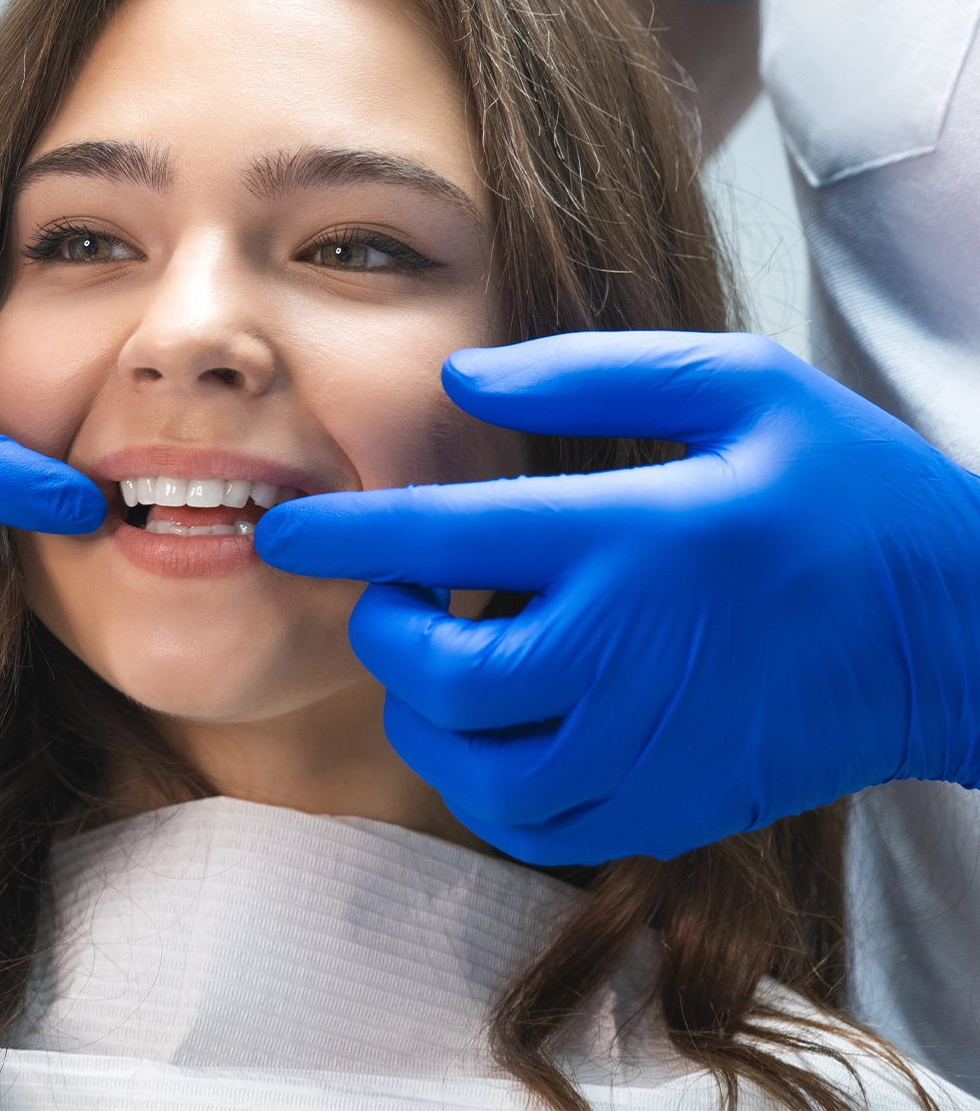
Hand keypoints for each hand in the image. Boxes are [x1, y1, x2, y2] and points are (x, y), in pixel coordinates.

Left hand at [255, 331, 979, 863]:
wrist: (961, 629)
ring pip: (470, 765)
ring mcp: (645, 746)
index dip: (345, 535)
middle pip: (440, 673)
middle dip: (384, 632)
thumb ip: (590, 371)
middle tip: (392, 595)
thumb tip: (462, 381)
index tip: (283, 531)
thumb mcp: (741, 384)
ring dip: (423, 711)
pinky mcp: (667, 806)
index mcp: (634, 536)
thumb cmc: (850, 492)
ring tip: (441, 659)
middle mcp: (625, 652)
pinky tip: (497, 728)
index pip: (445, 535)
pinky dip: (480, 779)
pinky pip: (529, 824)